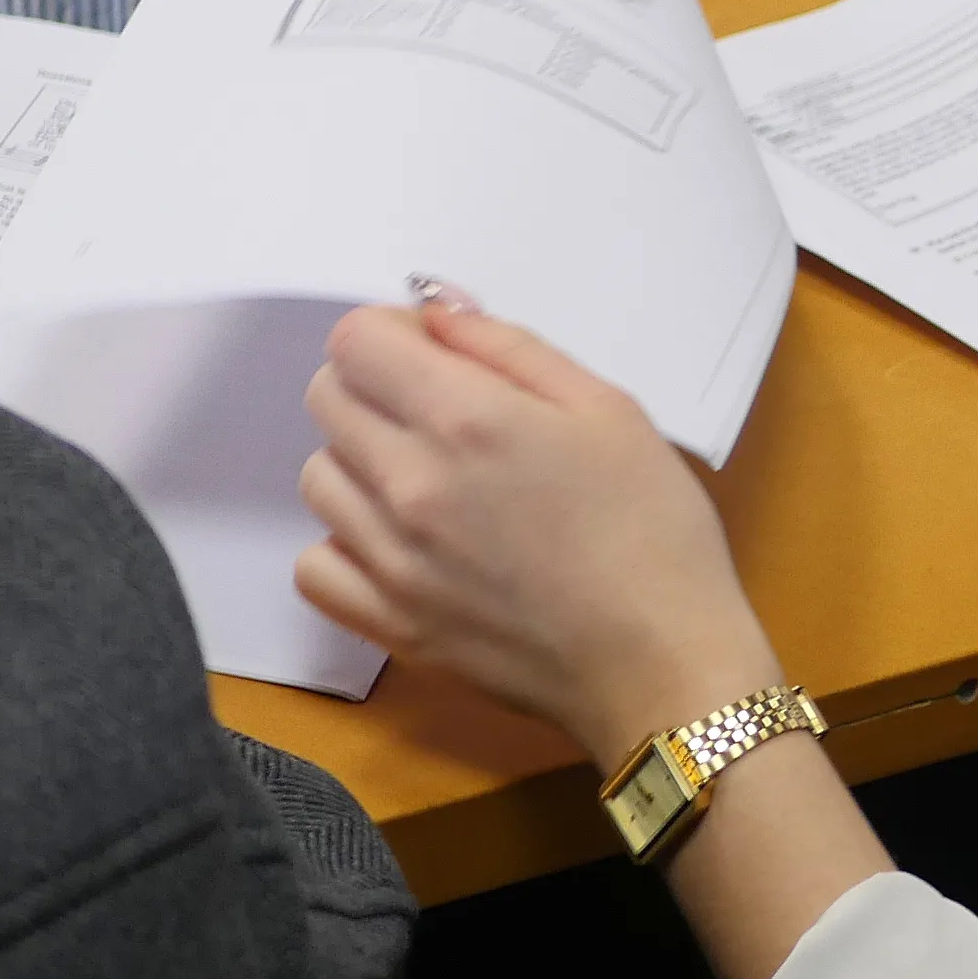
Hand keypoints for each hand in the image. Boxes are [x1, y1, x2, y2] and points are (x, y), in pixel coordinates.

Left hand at [297, 294, 778, 770]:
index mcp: (467, 418)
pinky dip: (345, 546)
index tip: (432, 354)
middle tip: (442, 414)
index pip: (354, 341)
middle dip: (377, 387)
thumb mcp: (608, 410)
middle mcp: (411, 484)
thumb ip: (509, 349)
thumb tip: (437, 314)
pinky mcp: (391, 624)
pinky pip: (317, 566)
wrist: (661, 665)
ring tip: (432, 482)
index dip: (392, 334)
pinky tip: (401, 543)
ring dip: (362, 463)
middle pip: (328, 399)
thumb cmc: (654, 534)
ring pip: (319, 478)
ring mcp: (391, 561)